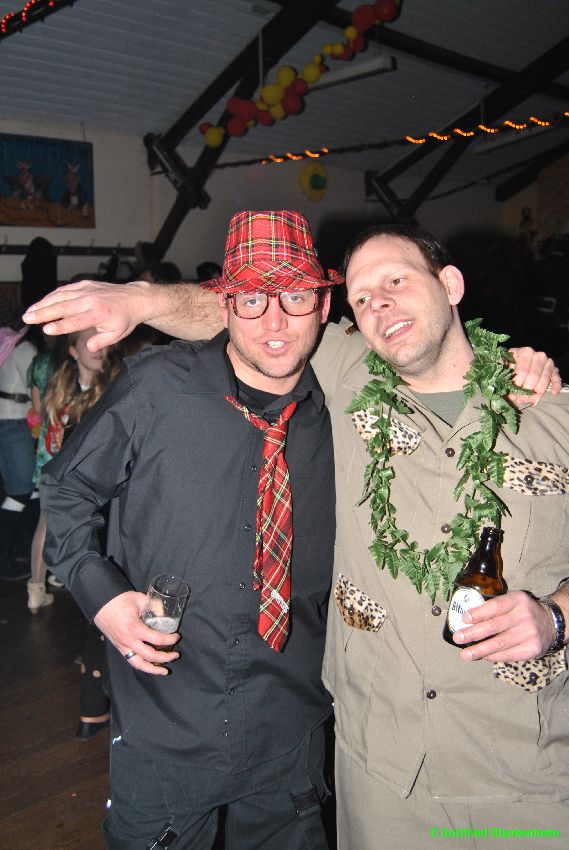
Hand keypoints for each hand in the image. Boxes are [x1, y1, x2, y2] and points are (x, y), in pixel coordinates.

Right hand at [22, 280, 152, 351]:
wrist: (134, 299)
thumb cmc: (124, 319)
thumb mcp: (117, 335)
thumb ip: (101, 342)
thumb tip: (89, 347)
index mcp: (99, 314)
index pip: (76, 321)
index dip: (60, 326)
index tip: (46, 329)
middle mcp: (91, 301)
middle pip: (63, 307)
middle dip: (43, 313)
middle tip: (27, 318)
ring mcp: (87, 291)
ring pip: (61, 296)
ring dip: (43, 303)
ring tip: (29, 311)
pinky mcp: (85, 284)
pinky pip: (66, 289)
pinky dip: (52, 295)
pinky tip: (42, 301)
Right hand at [94, 591, 180, 674]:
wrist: (100, 603)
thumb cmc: (119, 600)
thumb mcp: (140, 599)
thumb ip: (154, 606)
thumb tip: (166, 613)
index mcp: (135, 628)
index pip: (157, 639)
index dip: (170, 640)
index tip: (177, 636)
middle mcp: (128, 641)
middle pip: (150, 656)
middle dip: (165, 658)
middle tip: (176, 655)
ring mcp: (122, 646)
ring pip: (138, 664)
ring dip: (153, 669)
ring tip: (164, 671)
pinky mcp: (118, 647)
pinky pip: (131, 660)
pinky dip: (142, 665)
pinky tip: (150, 665)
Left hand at [452, 590, 554, 661]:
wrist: (552, 623)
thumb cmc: (523, 611)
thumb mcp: (513, 601)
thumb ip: (495, 607)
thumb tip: (467, 618)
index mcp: (518, 600)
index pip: (496, 606)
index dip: (479, 613)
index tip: (464, 619)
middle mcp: (524, 616)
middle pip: (495, 626)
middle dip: (473, 633)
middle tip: (458, 638)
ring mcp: (530, 634)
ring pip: (500, 644)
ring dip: (479, 650)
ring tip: (464, 654)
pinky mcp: (532, 649)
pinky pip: (508, 655)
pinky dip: (493, 657)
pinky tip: (482, 657)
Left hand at [509, 346, 560, 404]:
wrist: (519, 361)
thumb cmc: (510, 365)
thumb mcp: (504, 366)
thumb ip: (503, 375)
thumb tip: (505, 391)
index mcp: (525, 352)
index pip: (522, 370)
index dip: (517, 384)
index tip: (512, 395)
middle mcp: (538, 355)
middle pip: (534, 375)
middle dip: (527, 390)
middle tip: (520, 400)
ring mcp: (548, 362)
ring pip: (545, 378)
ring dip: (538, 392)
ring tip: (531, 401)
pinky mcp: (554, 370)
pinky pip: (556, 378)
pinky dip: (556, 386)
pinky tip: (553, 393)